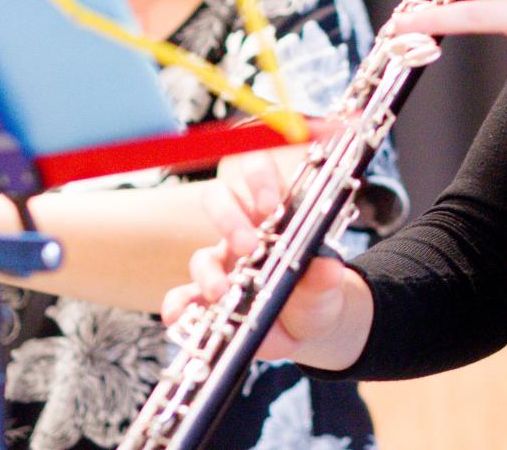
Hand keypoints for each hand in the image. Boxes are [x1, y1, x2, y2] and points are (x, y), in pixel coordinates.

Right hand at [159, 118, 372, 367]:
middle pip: (220, 200)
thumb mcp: (325, 287)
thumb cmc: (314, 293)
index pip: (260, 174)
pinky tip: (179, 315)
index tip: (269, 205)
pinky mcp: (208, 299)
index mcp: (276, 215)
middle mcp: (245, 232)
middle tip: (248, 247)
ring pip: (201, 253)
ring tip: (222, 292)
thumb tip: (328, 267)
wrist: (306, 332)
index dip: (259, 179)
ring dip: (207, 271)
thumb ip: (324, 277)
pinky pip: (183, 297)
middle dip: (228, 218)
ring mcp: (223, 265)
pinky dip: (177, 304)